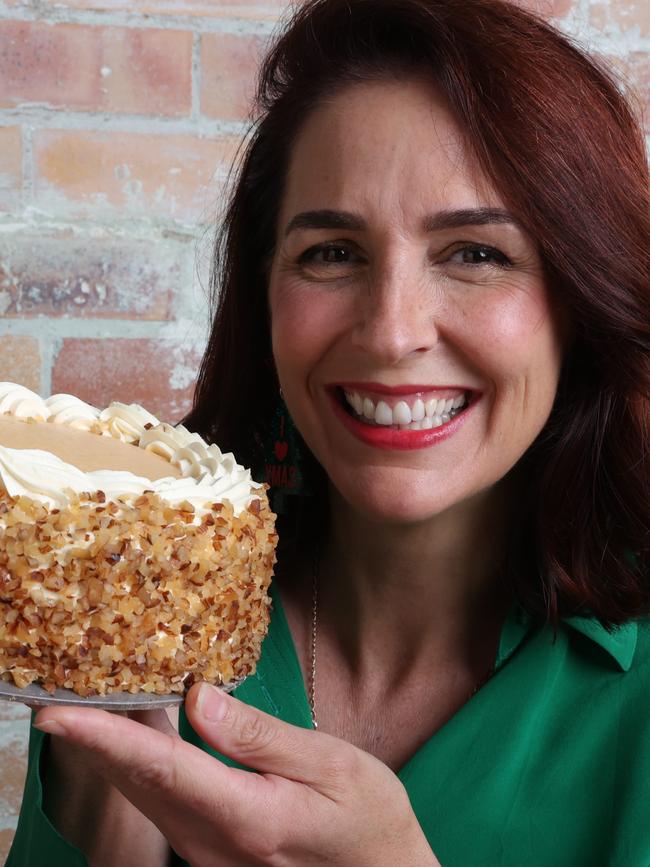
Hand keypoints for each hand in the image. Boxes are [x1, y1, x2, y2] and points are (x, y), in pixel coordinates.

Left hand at [34, 683, 439, 866]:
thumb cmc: (369, 821)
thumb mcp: (332, 766)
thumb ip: (262, 736)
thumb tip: (201, 699)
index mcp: (246, 815)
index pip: (161, 766)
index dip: (105, 736)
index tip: (60, 712)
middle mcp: (212, 843)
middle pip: (137, 784)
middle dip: (90, 741)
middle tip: (53, 698)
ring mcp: (207, 855)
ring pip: (142, 797)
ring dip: (108, 755)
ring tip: (83, 710)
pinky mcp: (210, 854)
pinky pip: (161, 806)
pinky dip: (138, 769)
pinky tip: (133, 741)